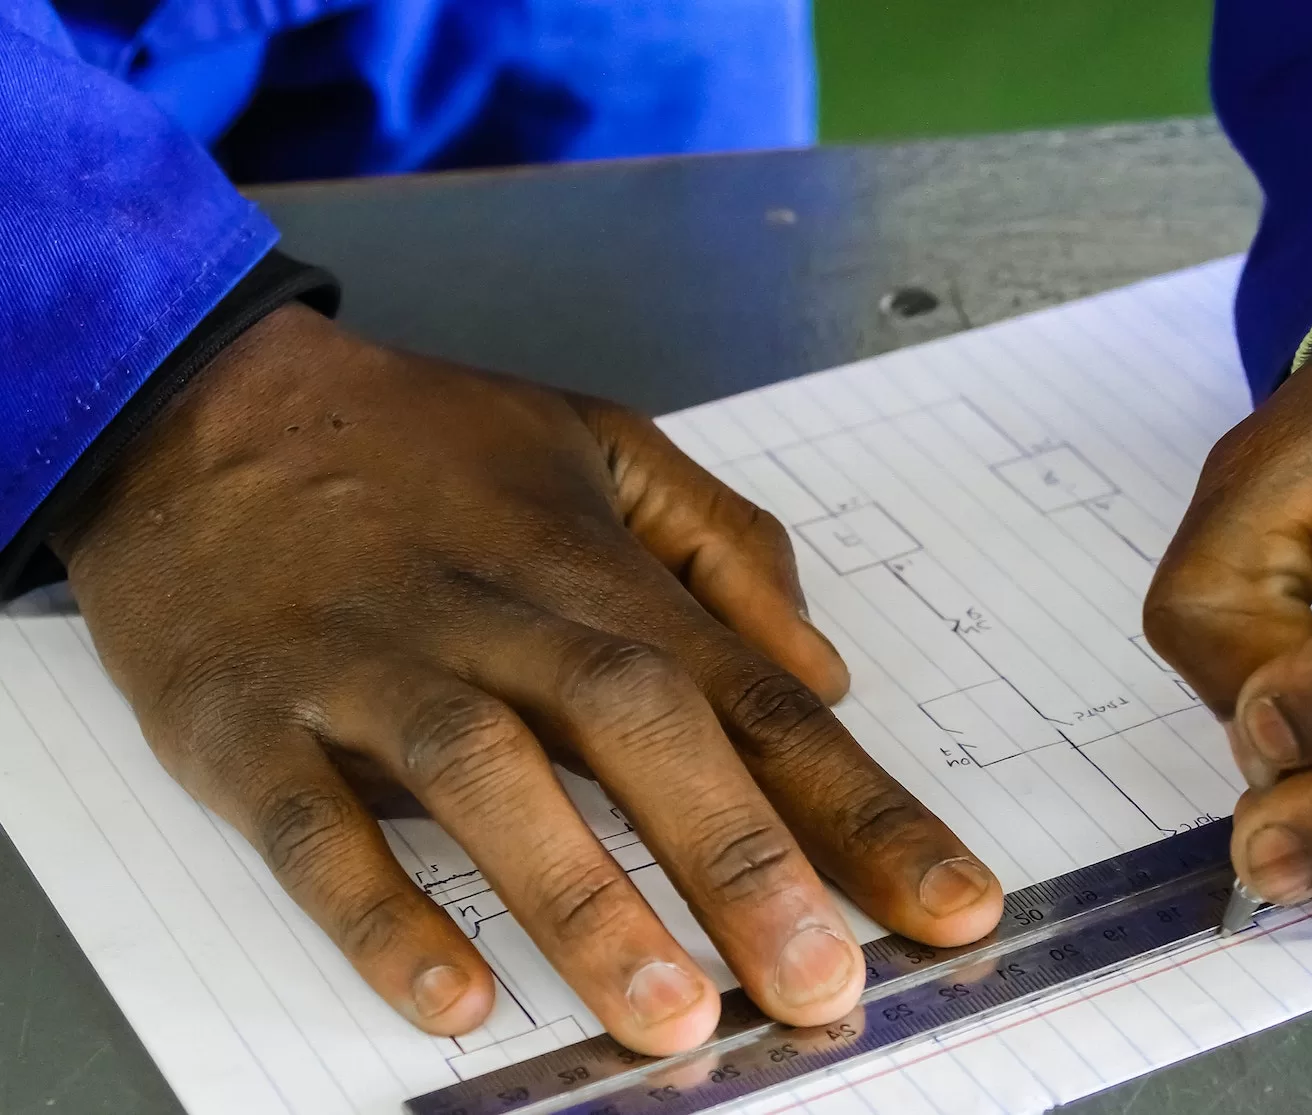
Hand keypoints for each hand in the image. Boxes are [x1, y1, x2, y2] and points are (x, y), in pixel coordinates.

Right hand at [53, 305, 1001, 1052]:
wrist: (189, 403)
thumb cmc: (415, 444)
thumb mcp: (596, 445)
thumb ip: (723, 546)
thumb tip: (826, 667)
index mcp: (594, 566)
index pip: (755, 697)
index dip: (861, 806)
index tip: (954, 904)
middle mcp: (497, 614)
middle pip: (642, 727)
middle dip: (744, 858)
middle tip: (826, 982)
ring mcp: (369, 666)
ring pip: (488, 775)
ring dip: (582, 895)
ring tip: (667, 1010)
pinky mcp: (247, 721)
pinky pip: (312, 823)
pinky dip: (379, 908)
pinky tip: (453, 995)